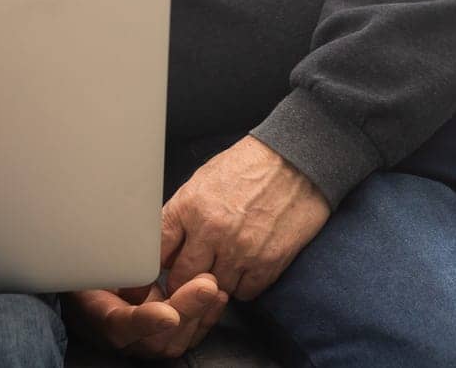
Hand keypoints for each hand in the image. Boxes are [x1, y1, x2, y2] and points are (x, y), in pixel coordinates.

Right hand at [64, 274, 228, 358]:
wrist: (90, 293)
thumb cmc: (90, 274)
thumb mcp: (93, 263)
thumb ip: (113, 264)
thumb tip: (141, 264)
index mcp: (99, 317)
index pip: (122, 326)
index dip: (147, 321)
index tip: (169, 315)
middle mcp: (124, 338)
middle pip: (157, 338)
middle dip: (186, 310)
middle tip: (206, 285)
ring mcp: (145, 342)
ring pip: (175, 341)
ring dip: (200, 314)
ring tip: (213, 285)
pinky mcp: (163, 337)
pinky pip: (186, 336)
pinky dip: (205, 317)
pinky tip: (218, 297)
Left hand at [161, 135, 331, 301]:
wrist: (296, 161)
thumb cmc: (248, 167)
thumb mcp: (202, 180)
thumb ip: (182, 214)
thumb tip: (165, 246)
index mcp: (190, 206)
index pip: (158, 251)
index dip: (158, 264)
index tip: (164, 268)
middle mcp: (212, 230)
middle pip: (182, 279)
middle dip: (183, 280)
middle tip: (191, 274)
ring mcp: (241, 250)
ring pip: (213, 290)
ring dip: (215, 283)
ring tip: (222, 265)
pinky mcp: (268, 263)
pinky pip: (244, 293)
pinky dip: (242, 285)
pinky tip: (244, 267)